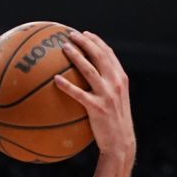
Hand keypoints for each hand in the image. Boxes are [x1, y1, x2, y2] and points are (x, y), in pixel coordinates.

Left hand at [54, 31, 135, 158]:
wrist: (121, 143)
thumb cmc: (114, 123)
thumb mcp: (116, 101)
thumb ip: (107, 87)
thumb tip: (89, 78)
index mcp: (121, 79)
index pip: (109, 54)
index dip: (97, 41)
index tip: (85, 34)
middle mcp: (115, 83)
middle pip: (100, 56)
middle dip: (85, 42)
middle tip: (71, 34)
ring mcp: (107, 95)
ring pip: (89, 69)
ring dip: (76, 56)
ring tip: (64, 47)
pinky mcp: (97, 108)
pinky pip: (79, 93)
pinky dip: (67, 85)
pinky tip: (56, 79)